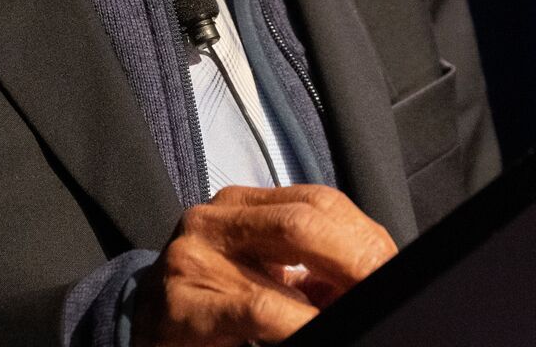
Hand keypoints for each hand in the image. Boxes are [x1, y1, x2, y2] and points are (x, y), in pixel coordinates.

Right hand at [131, 184, 396, 346]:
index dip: (365, 238)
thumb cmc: (211, 311)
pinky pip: (256, 309)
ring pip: (285, 253)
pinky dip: (296, 322)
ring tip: (360, 315)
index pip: (319, 202)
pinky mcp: (183, 302)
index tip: (397, 272)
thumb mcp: (262, 280)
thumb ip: (311, 273)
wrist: (139, 337)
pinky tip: (313, 332)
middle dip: (359, 257)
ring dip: (334, 294)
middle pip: (307, 217)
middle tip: (387, 291)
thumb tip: (377, 283)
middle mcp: (215, 218)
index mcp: (242, 206)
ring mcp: (194, 255)